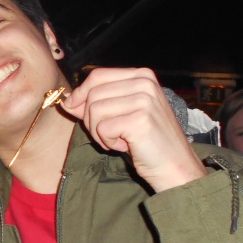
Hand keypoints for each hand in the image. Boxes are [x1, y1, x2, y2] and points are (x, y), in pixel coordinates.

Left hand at [60, 67, 206, 192]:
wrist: (175, 166)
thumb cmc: (147, 141)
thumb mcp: (120, 115)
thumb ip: (95, 104)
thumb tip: (67, 101)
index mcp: (142, 75)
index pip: (98, 76)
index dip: (80, 93)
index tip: (74, 108)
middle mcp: (145, 83)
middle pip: (93, 93)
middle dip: (90, 118)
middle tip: (107, 134)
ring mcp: (144, 100)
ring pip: (94, 110)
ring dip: (99, 132)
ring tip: (118, 140)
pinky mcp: (140, 120)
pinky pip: (102, 128)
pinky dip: (107, 142)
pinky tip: (126, 146)